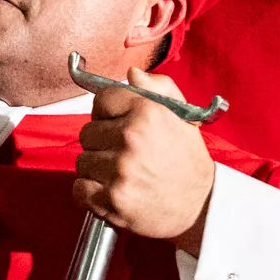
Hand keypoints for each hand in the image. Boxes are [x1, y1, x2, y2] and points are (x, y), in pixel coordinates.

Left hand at [74, 70, 216, 244]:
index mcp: (147, 112)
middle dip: (101, 143)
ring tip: (120, 175)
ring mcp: (119, 170)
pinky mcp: (112, 198)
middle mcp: (131, 138)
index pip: (102, 100)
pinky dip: (90, 193)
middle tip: (122, 155)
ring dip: (96, 169)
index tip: (114, 124)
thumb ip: (158, 88)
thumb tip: (131, 74)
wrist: (201, 206)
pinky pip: (79, 188)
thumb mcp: (182, 115)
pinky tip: (111, 191)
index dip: (106, 113)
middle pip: (87, 132)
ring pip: (82, 161)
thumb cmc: (188, 161)